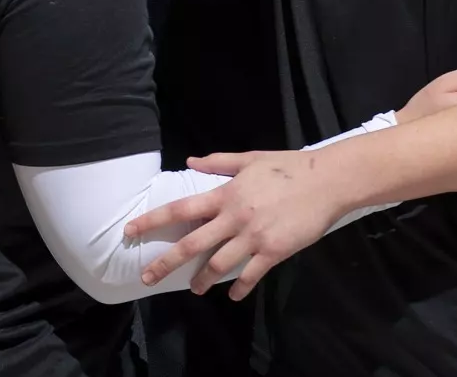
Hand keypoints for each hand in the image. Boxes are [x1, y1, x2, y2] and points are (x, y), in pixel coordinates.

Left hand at [123, 149, 349, 300]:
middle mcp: (233, 218)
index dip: (152, 221)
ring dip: (203, 280)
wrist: (326, 181)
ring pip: (219, 265)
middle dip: (166, 263)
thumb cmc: (286, 167)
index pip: (180, 209)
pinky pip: (251, 274)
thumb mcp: (249, 159)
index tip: (130, 231)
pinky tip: (233, 296)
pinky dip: (240, 287)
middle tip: (146, 277)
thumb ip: (218, 162)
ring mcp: (253, 237)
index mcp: (224, 195)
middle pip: (192, 244)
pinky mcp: (275, 251)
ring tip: (194, 289)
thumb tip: (190, 161)